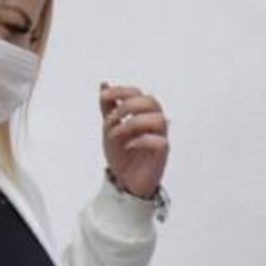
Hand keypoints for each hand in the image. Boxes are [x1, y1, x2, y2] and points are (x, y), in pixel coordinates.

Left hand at [100, 82, 170, 198]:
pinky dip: (140, 141)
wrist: (124, 181)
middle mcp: (154, 123)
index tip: (103, 96)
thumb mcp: (109, 127)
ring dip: (132, 124)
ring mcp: (160, 137)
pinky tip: (128, 146)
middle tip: (111, 119)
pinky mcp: (162, 153)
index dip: (121, 91)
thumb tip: (104, 84)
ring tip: (116, 134)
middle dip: (127, 107)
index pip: (137, 93)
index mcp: (142, 114)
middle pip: (151, 102)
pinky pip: (160, 141)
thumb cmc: (122, 154)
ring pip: (158, 119)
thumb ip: (108, 107)